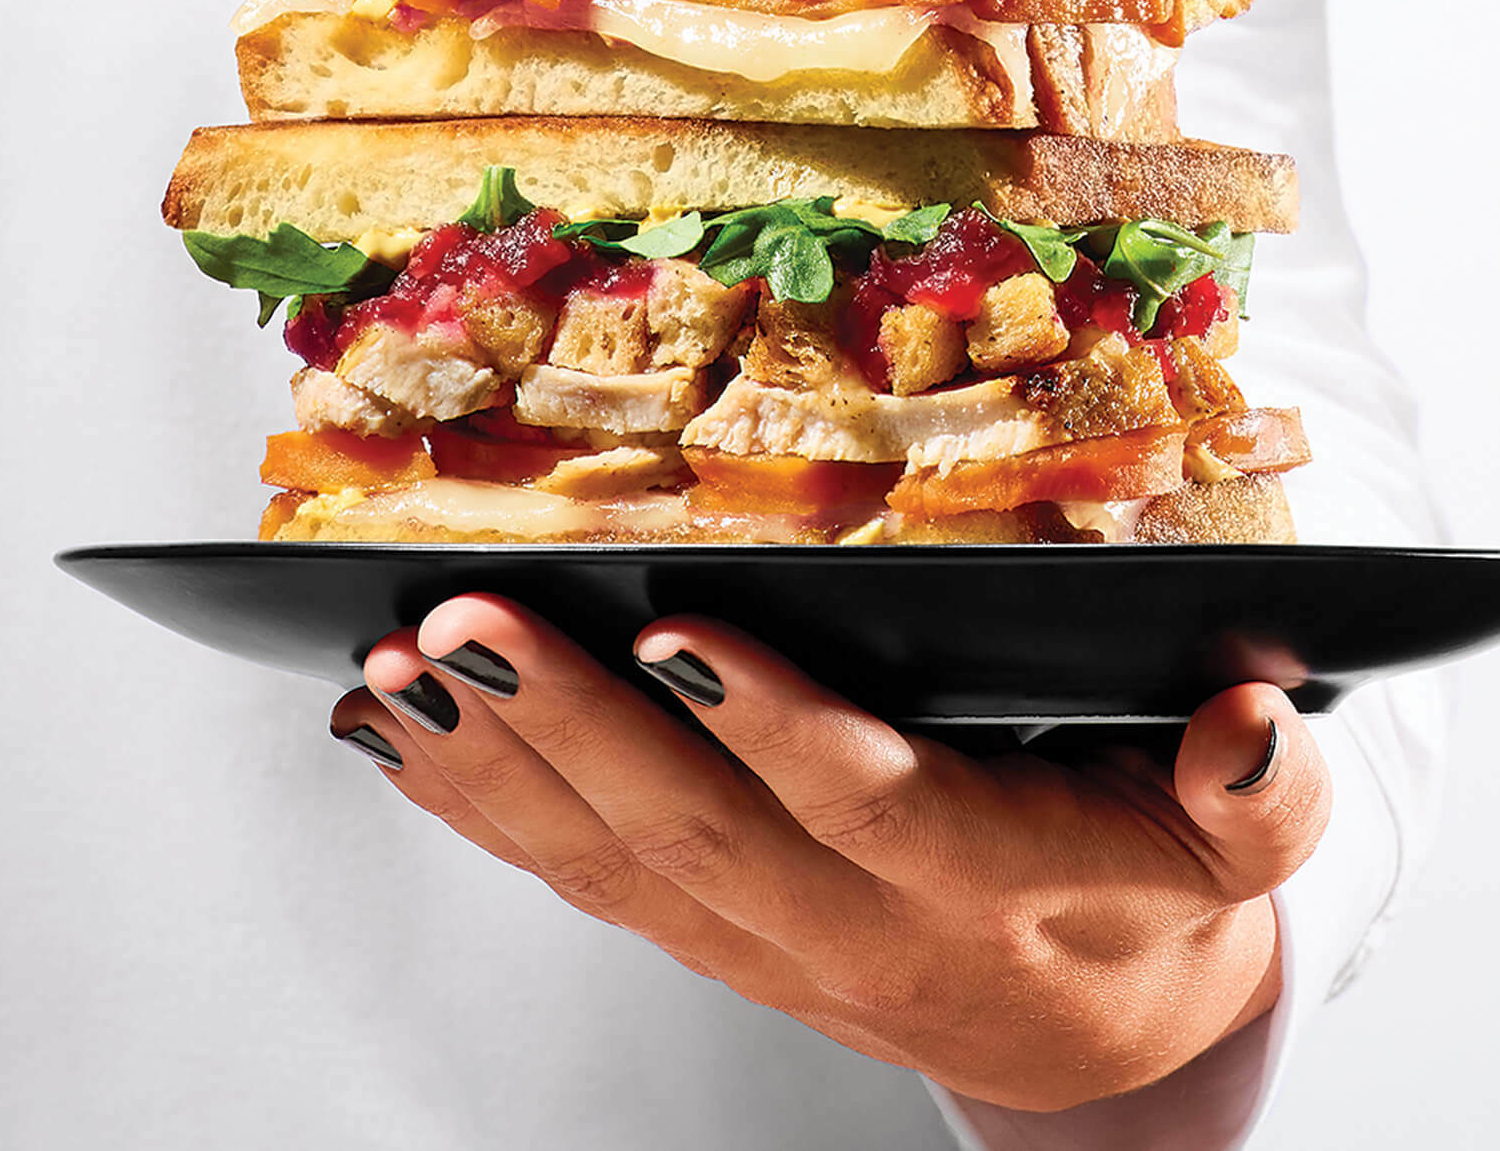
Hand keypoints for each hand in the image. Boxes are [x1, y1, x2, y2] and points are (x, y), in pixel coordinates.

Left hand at [331, 599, 1329, 1111]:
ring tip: (403, 667)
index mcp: (987, 888)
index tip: (680, 634)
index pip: (870, 805)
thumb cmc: (1154, 901)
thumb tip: (1253, 721)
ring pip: (609, 866)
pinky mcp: (714, 937)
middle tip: (467, 621)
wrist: (1094, 1039)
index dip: (773, 728)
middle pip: (691, 835)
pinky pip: (584, 884)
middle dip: (566, 724)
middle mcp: (852, 929)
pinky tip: (408, 740)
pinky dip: (488, 810)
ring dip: (496, 765)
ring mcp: (764, 944)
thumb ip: (1257, 795)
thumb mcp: (1243, 855)